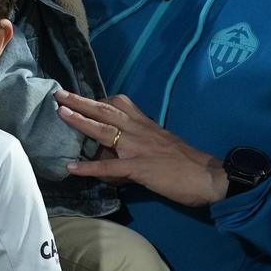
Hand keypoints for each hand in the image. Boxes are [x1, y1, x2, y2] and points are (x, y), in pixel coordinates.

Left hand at [57, 90, 227, 206]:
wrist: (210, 176)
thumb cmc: (187, 164)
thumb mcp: (161, 145)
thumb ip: (139, 144)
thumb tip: (117, 152)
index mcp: (146, 125)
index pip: (119, 106)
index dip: (98, 100)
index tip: (78, 95)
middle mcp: (140, 131)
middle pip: (107, 111)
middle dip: (81, 102)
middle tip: (60, 94)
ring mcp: (139, 148)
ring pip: (105, 131)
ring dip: (81, 122)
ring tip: (60, 113)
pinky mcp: (141, 168)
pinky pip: (110, 167)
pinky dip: (89, 168)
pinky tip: (71, 168)